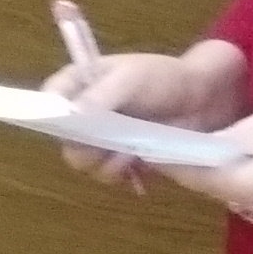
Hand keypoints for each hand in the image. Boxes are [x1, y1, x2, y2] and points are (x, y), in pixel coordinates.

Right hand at [44, 35, 248, 191]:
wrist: (204, 97)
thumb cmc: (164, 77)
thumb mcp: (132, 77)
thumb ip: (102, 95)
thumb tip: (70, 115)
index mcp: (81, 84)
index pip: (50, 99)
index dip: (48, 114)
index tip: (64, 128)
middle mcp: (87, 114)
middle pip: (65, 141)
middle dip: (83, 149)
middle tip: (107, 147)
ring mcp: (105, 140)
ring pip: (87, 164)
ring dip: (105, 165)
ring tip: (131, 156)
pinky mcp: (124, 161)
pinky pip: (112, 176)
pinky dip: (124, 176)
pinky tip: (141, 167)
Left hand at [184, 91, 252, 236]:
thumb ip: (237, 139)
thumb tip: (200, 149)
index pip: (208, 180)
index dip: (176, 165)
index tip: (148, 149)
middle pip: (224, 192)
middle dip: (200, 170)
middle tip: (170, 143)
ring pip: (244, 198)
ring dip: (227, 176)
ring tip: (205, 148)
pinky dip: (252, 182)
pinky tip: (248, 159)